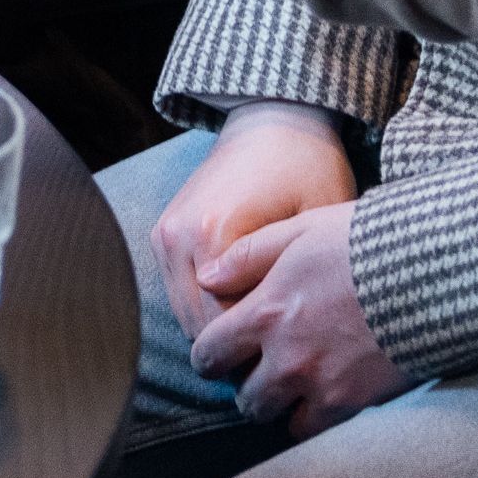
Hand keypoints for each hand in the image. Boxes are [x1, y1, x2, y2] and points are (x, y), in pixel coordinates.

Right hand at [148, 102, 357, 340]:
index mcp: (213, 234)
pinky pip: (180, 294)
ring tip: (265, 333)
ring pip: (186, 315)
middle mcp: (178, 239)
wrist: (271, 121)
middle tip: (281, 355)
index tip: (293, 356)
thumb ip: (296, 279)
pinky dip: (207, 309)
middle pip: (199, 327)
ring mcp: (164, 237)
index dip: (260, 351)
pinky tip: (245, 305)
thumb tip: (297, 339)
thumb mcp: (316, 222)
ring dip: (220, 330)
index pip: (225, 326)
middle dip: (238, 347)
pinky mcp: (162, 236)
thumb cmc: (306, 168)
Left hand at [186, 199, 413, 431]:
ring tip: (290, 388)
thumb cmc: (366, 243)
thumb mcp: (300, 232)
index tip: (220, 356)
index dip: (209, 358)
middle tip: (259, 373)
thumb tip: (207, 278)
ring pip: (275, 416)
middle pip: (242, 395)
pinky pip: (314, 429)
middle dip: (245, 386)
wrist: (434, 272)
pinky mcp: (353, 402)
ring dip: (276, 406)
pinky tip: (322, 397)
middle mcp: (286, 356)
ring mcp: (319, 383)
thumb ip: (247, 257)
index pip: (210, 354)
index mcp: (266, 312)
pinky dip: (311, 418)